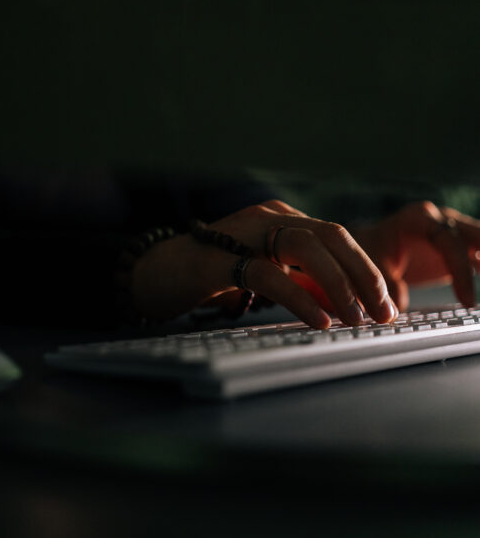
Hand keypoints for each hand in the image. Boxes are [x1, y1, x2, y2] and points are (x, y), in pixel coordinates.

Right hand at [131, 200, 396, 328]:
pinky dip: (299, 297)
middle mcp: (265, 218)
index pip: (336, 237)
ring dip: (339, 284)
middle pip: (330, 235)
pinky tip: (319, 320)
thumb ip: (298, 281)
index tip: (386, 303)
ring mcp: (241, 232)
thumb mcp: (261, 275)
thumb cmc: (207, 276)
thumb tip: (342, 303)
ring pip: (305, 246)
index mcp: (279, 219)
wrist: (150, 272)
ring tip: (357, 319)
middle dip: (363, 275)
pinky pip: (268, 272)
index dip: (365, 269)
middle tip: (384, 313)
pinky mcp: (218, 257)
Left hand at [353, 201, 479, 310]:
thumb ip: (385, 282)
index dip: (461, 272)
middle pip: (479, 234)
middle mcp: (443, 219)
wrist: (370, 244)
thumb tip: (396, 306)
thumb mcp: (372, 263)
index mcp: (419, 218)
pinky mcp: (463, 247)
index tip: (468, 303)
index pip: (449, 243)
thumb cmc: (370, 250)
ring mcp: (456, 231)